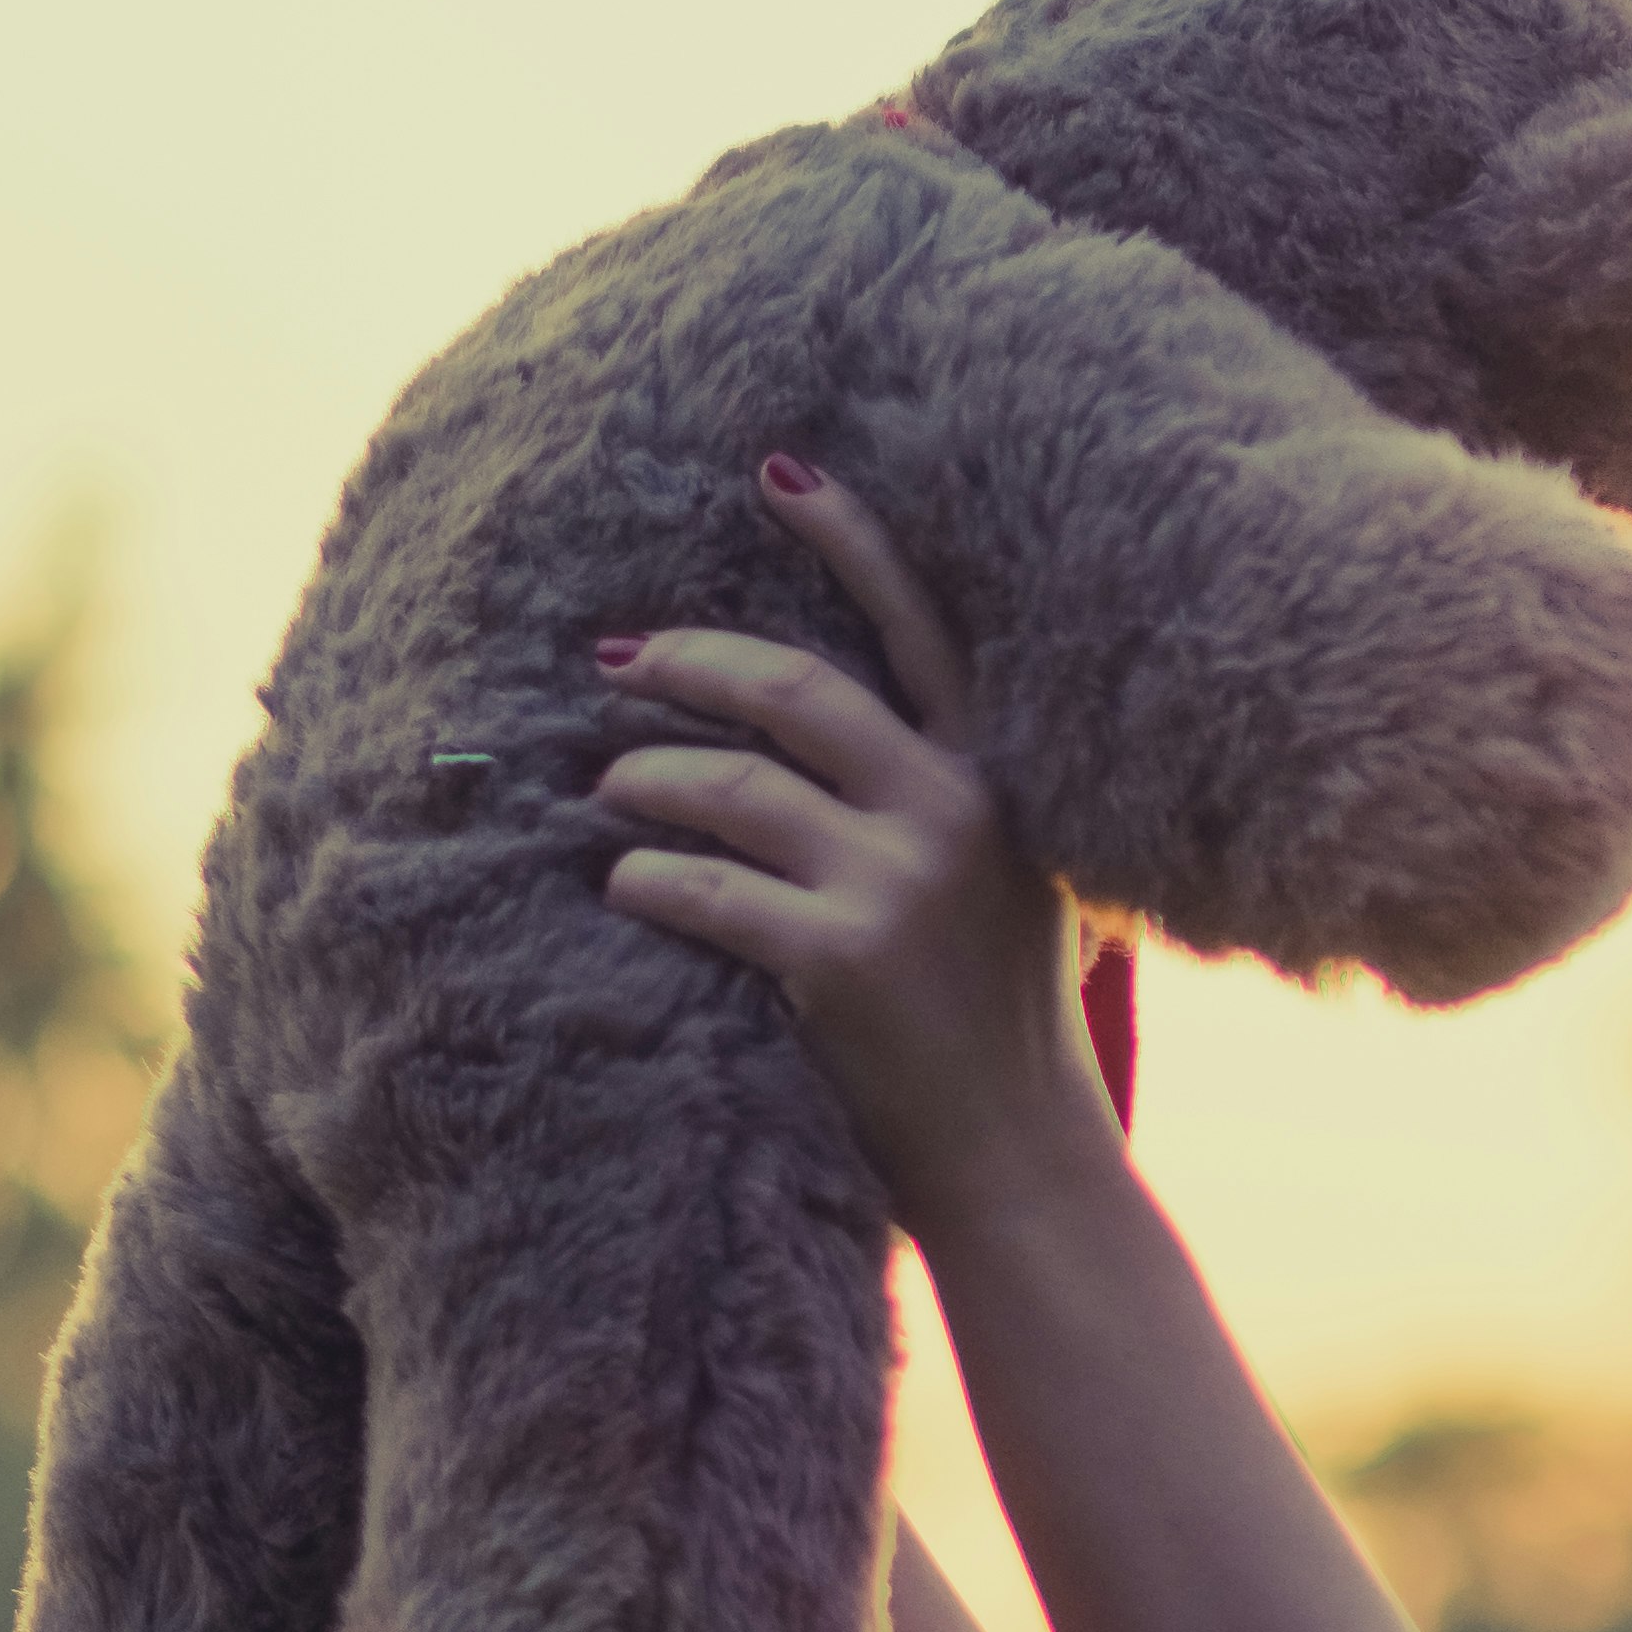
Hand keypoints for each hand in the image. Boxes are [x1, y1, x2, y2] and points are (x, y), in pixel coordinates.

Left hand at [592, 457, 1128, 1251]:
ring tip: (608, 792)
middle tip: (616, 662)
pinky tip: (626, 885)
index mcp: (997, 780)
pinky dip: (646, 879)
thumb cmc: (999, 1028)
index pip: (920, 627)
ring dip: (643, 779)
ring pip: (728, 784)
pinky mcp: (840, 957)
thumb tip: (807, 732)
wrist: (1024, 1162)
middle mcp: (955, 810)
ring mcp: (899, 882)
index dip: (847, 538)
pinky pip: (700, 887)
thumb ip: (940, 803)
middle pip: (791, 686)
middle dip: (686, 662)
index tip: (775, 469)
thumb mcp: (1006, 887)